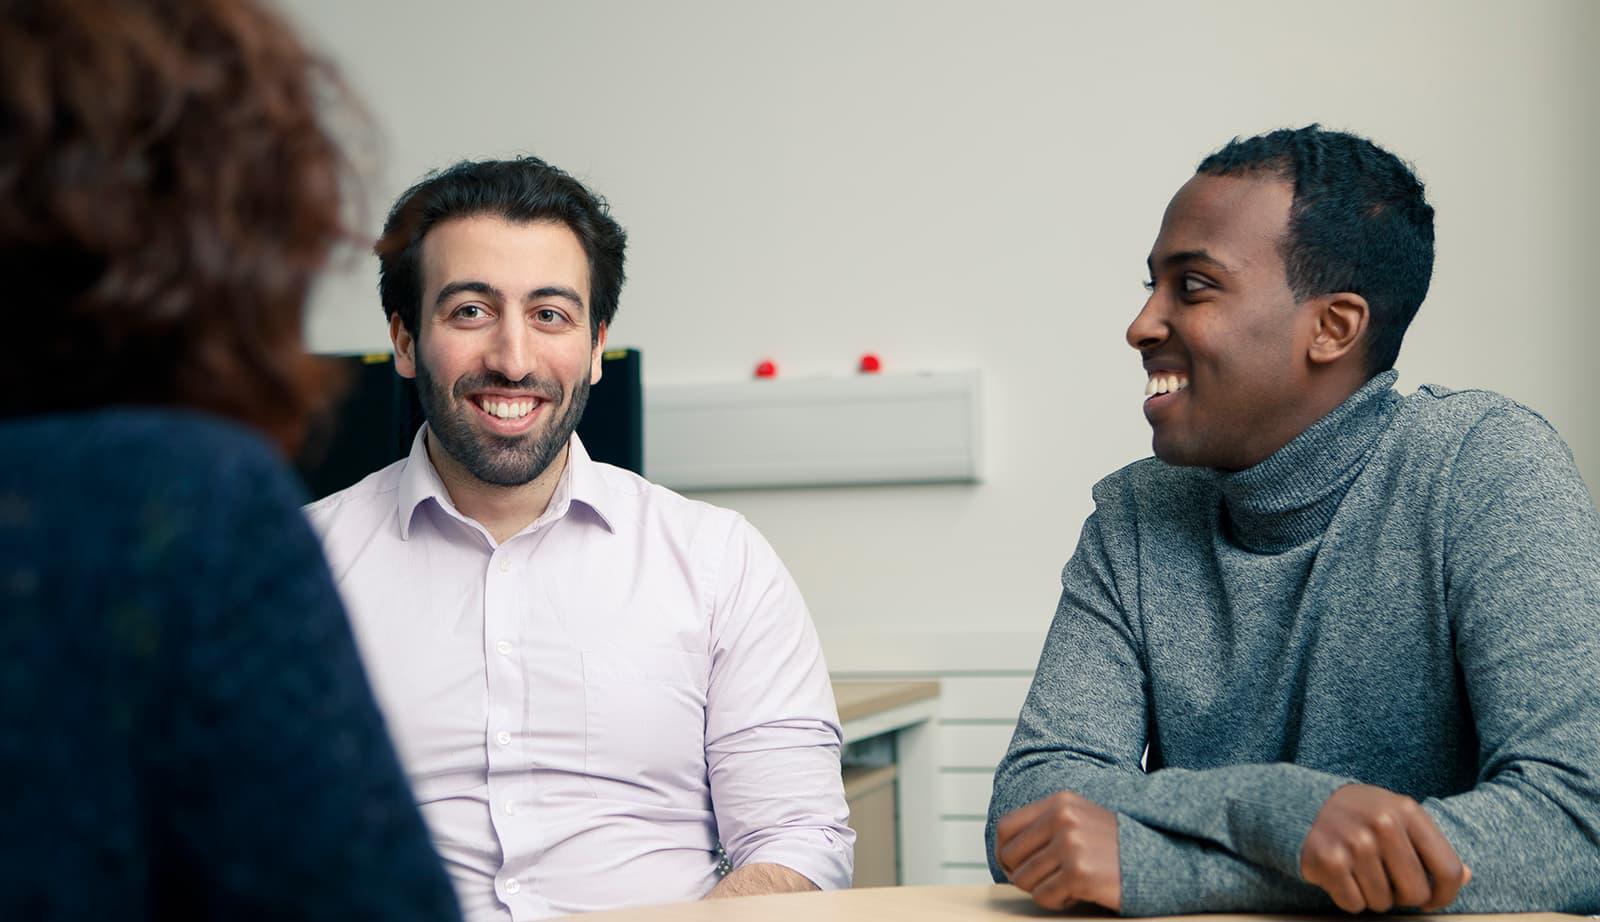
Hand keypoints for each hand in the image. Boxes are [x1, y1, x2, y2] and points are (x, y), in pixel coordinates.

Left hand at [993, 791, 1120, 911]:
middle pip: (1010, 856)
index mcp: (1061, 802)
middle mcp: (1063, 818)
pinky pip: (1044, 897)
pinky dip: (1058, 902)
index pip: (1006, 827)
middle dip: (1022, 875)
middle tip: (1045, 882)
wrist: (1166, 864)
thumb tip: (1004, 854)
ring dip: (1044, 890)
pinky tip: (1080, 894)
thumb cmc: (1119, 849)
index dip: (1004, 852)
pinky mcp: (1079, 873)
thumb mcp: (1081, 821)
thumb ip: (1046, 828)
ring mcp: (1071, 845)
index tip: (1015, 867)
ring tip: (1070, 885)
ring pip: (1025, 880)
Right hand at [1300, 783, 1470, 912]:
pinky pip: (1354, 904)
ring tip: (1360, 873)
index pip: (1449, 870)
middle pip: (1416, 893)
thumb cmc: (1359, 814)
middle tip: (1387, 882)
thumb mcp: (1398, 815)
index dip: (1445, 895)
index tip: (1432, 899)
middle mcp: (1383, 825)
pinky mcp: (1329, 861)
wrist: (1302, 802)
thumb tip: (1466, 876)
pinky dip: (1348, 897)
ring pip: (1383, 903)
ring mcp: (1355, 843)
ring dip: (1372, 896)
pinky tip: (1342, 876)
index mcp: (1408, 811)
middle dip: (1403, 896)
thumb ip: (1431, 844)